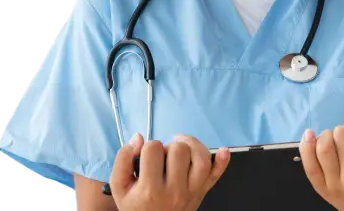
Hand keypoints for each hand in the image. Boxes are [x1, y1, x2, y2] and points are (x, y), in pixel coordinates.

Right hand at [109, 132, 230, 210]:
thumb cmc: (136, 205)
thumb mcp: (120, 187)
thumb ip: (123, 160)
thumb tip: (138, 138)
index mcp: (151, 190)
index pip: (154, 148)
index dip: (149, 148)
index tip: (146, 159)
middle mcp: (174, 191)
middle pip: (179, 149)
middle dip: (169, 147)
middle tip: (163, 159)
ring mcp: (192, 192)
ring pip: (200, 157)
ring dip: (191, 146)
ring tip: (181, 150)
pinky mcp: (203, 191)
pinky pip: (216, 175)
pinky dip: (222, 161)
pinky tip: (223, 151)